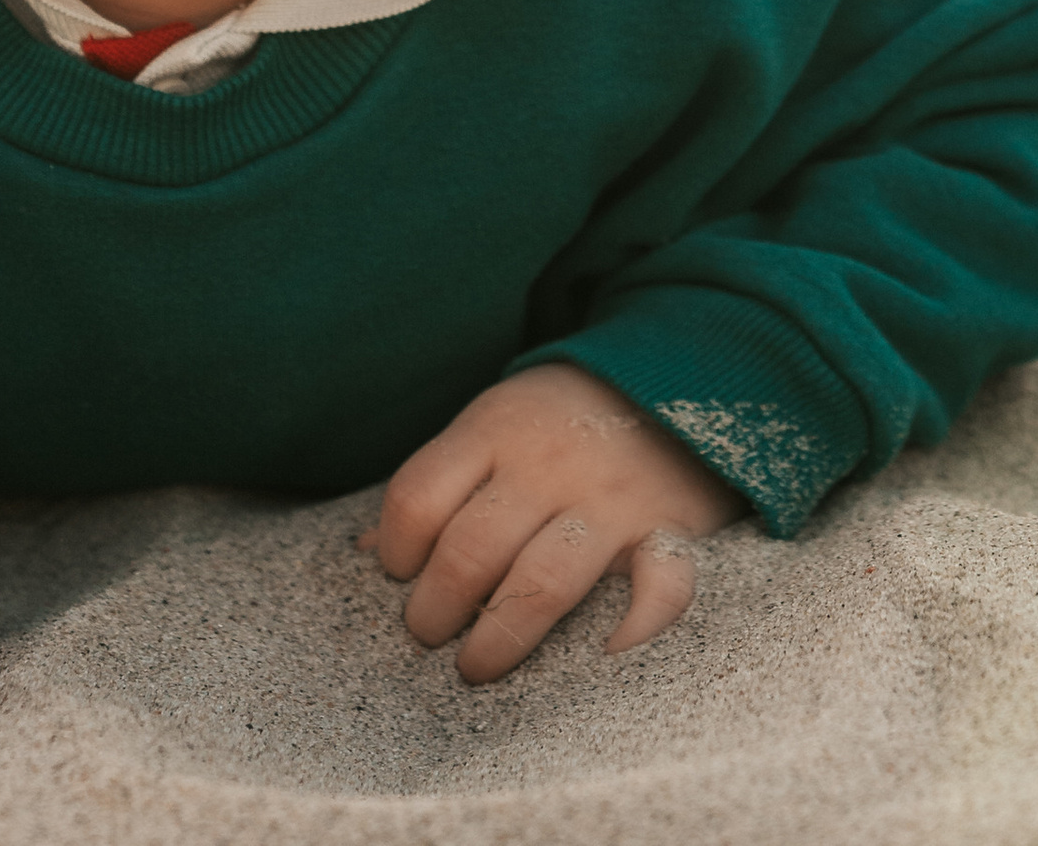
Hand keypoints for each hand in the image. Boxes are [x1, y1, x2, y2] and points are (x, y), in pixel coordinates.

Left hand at [368, 362, 740, 679]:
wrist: (671, 372)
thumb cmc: (561, 419)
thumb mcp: (494, 423)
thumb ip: (440, 481)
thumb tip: (367, 550)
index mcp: (495, 428)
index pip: (419, 497)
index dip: (395, 549)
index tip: (399, 575)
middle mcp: (547, 464)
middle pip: (471, 548)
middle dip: (435, 608)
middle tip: (429, 633)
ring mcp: (609, 498)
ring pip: (543, 581)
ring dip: (500, 636)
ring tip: (476, 665)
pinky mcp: (668, 529)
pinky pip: (660, 586)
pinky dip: (636, 629)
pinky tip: (602, 657)